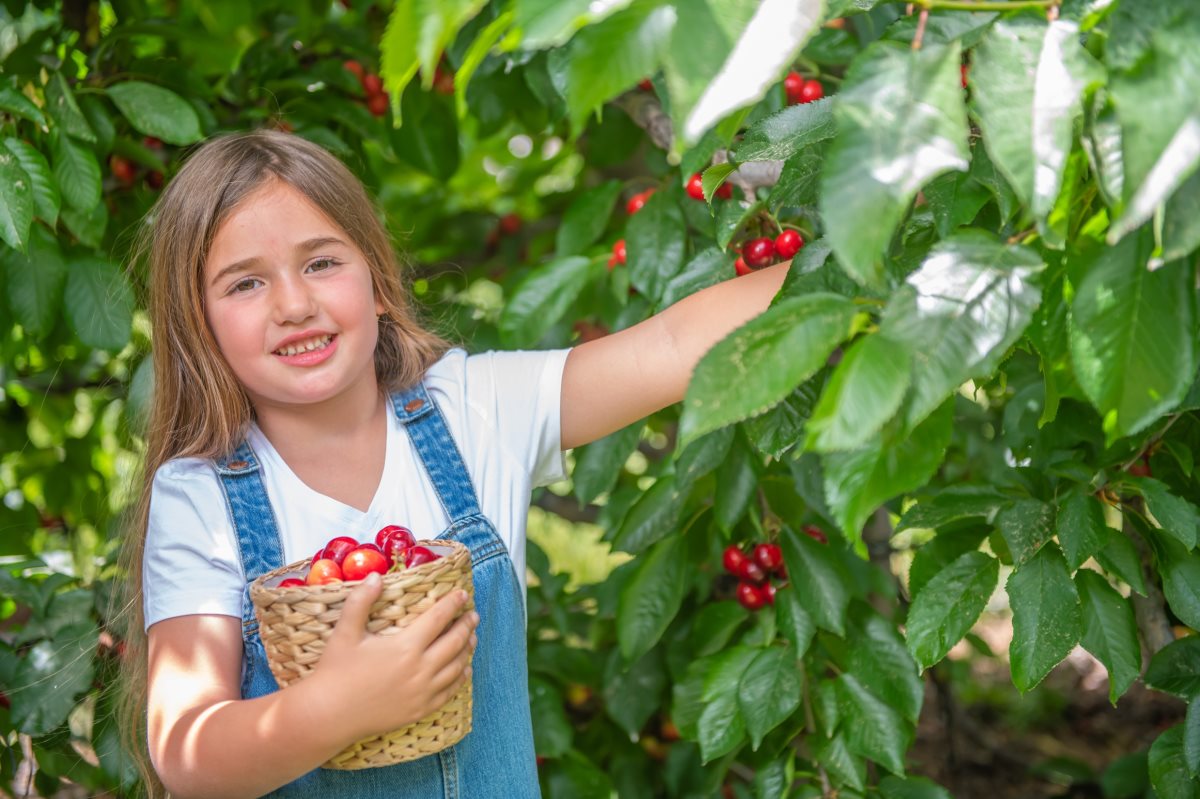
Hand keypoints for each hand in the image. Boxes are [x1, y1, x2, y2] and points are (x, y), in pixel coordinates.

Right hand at [312, 573, 477, 740]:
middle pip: (454, 642)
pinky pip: (449, 692)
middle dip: (466, 626)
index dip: (452, 604)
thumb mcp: (345, 631)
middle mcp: (420, 669)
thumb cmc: (336, 671)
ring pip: (456, 667)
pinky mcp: (420, 710)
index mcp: (405, 646)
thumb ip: (361, 601)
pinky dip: (461, 677)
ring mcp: (422, 692)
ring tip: (472, 637)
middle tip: (473, 615)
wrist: (329, 715)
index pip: (438, 619)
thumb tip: (375, 576)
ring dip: (467, 649)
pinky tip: (464, 670)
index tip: (462, 594)